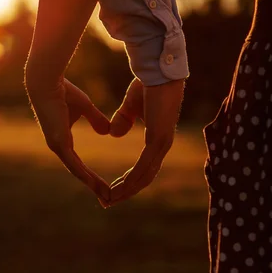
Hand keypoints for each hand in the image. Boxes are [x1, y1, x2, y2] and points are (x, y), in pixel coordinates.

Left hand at [26, 78, 110, 206]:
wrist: (47, 82)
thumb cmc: (63, 91)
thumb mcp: (85, 107)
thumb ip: (95, 119)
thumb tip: (106, 131)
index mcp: (62, 139)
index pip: (78, 163)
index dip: (90, 175)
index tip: (103, 185)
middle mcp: (58, 146)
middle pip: (78, 172)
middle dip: (93, 187)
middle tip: (106, 200)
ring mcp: (58, 147)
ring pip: (77, 173)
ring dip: (93, 186)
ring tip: (107, 198)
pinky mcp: (59, 144)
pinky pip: (75, 165)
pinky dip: (87, 177)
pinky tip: (98, 186)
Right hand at [109, 77, 184, 203]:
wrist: (157, 71)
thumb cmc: (147, 84)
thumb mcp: (130, 106)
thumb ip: (123, 120)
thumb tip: (114, 134)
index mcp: (157, 138)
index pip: (144, 168)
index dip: (129, 180)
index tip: (113, 188)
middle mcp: (162, 145)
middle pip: (145, 177)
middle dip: (126, 191)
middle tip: (109, 202)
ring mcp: (162, 143)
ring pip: (144, 176)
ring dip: (127, 190)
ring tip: (111, 199)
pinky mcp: (158, 140)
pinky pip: (144, 166)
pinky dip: (132, 179)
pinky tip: (121, 188)